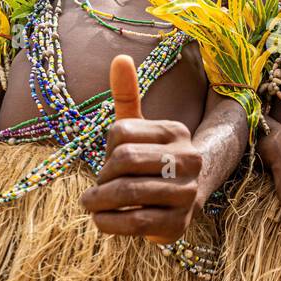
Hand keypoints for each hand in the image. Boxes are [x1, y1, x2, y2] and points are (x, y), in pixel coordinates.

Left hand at [81, 55, 202, 244]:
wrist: (182, 202)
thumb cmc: (150, 161)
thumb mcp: (139, 129)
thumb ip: (127, 96)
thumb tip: (120, 58)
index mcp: (176, 131)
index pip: (121, 132)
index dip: (104, 149)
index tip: (108, 162)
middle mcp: (188, 159)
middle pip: (124, 160)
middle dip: (101, 177)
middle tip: (95, 189)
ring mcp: (186, 193)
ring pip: (128, 192)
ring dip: (99, 201)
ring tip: (91, 204)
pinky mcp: (178, 223)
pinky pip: (135, 222)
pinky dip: (108, 223)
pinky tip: (101, 220)